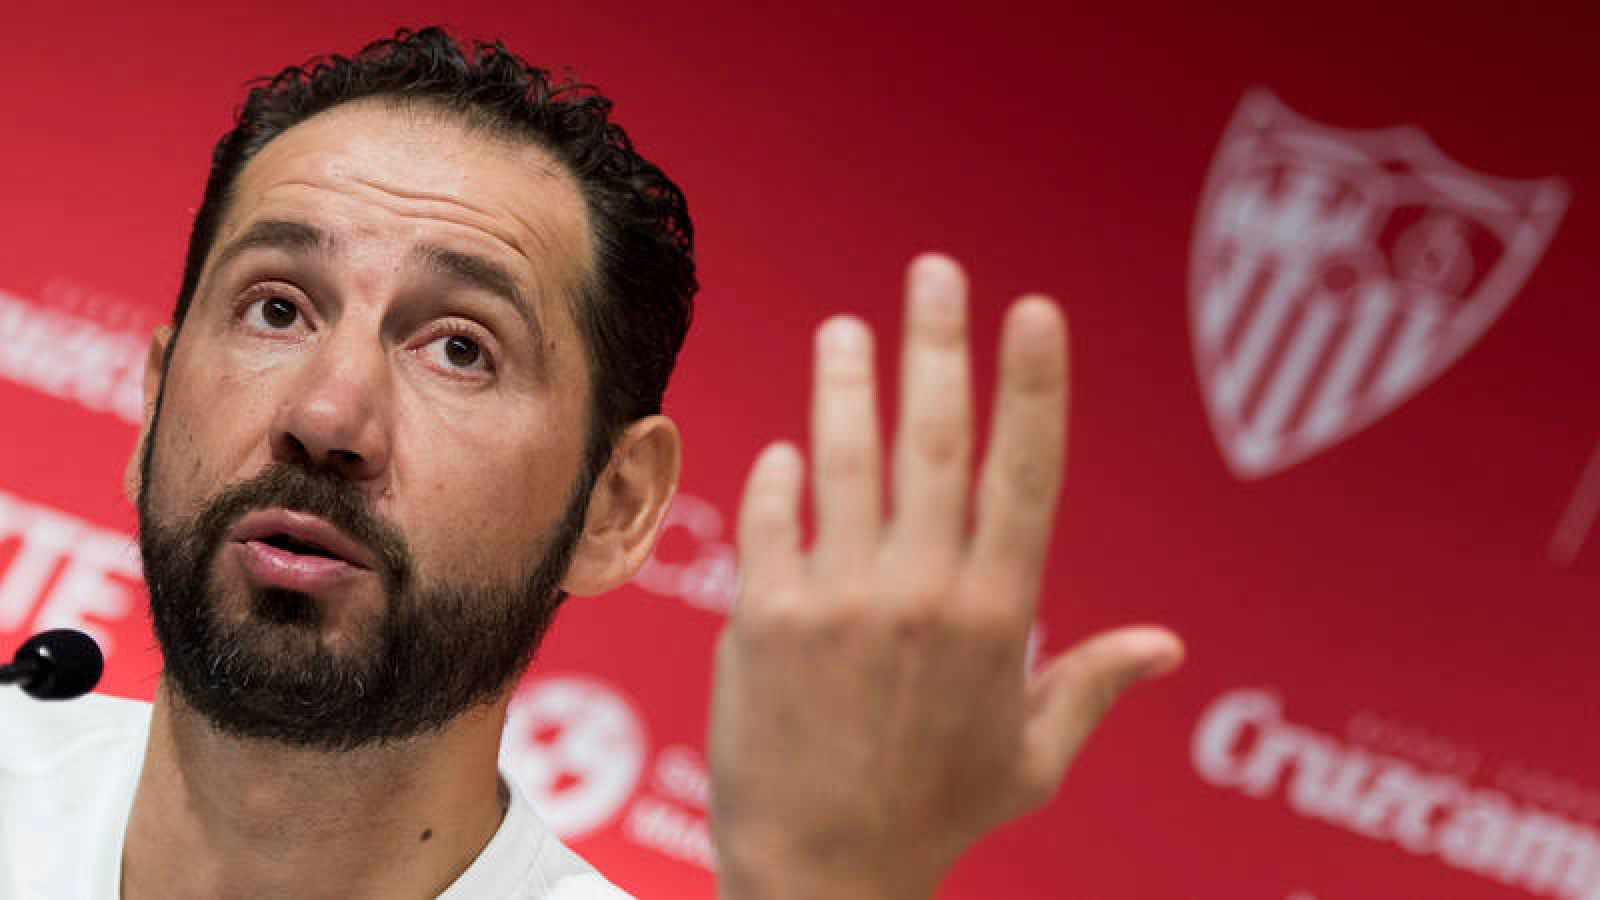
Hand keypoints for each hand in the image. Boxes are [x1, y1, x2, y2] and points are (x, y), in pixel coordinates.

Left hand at [708, 255, 1183, 898]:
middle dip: (937, 340)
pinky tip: (785, 453)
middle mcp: (924, 592)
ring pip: (845, 459)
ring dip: (845, 383)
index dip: (1031, 382)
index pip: (1027, 471)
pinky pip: (772, 518)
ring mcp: (841, 599)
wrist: (824, 872)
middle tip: (933, 271)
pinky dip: (778, 478)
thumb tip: (1166, 645)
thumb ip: (1094, 685)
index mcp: (999, 614)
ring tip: (845, 332)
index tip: (1032, 309)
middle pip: (936, 436)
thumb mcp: (1033, 757)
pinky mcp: (765, 618)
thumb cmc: (934, 814)